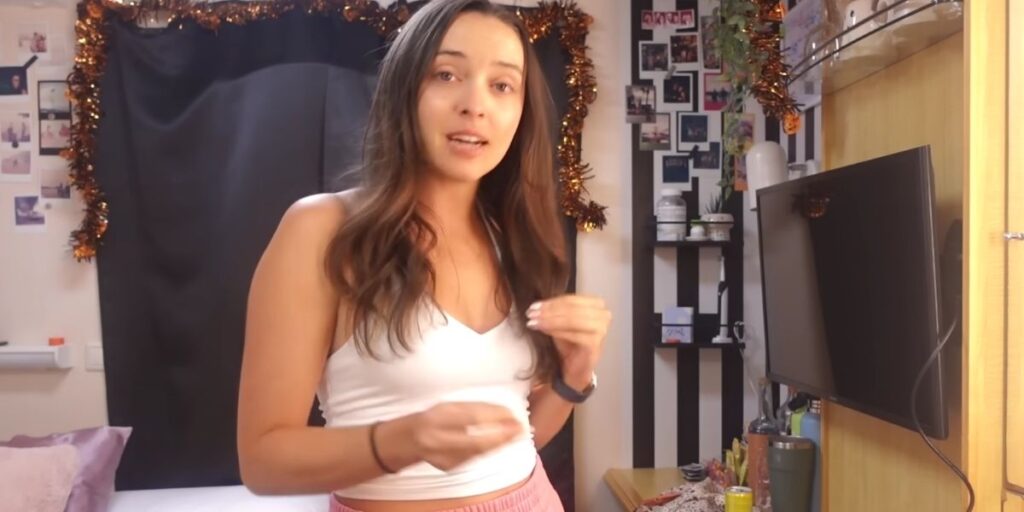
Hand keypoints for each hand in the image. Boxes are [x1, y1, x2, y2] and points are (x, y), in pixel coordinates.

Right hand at [390, 402, 524, 471]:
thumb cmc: (431, 417)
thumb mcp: (448, 406)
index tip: (514, 414)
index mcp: (437, 417)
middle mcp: (437, 439)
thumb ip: (472, 409)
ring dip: (500, 444)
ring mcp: (442, 456)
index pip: (471, 417)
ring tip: (516, 434)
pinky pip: (474, 458)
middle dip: (502, 436)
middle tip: (521, 429)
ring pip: (478, 451)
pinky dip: (489, 450)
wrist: (407, 441)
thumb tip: (502, 412)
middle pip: (477, 440)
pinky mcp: (448, 466)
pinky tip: (500, 443)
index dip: (495, 417)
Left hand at [526, 294, 610, 389]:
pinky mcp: (596, 342)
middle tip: (532, 313)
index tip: (534, 306)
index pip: (571, 299)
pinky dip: (556, 331)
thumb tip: (537, 305)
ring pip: (572, 319)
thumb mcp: (560, 322)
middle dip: (549, 311)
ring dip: (550, 320)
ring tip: (535, 322)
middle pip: (571, 308)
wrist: (576, 368)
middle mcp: (603, 314)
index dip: (550, 302)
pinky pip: (573, 333)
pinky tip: (544, 330)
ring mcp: (602, 328)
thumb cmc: (569, 344)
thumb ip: (554, 310)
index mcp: (596, 304)